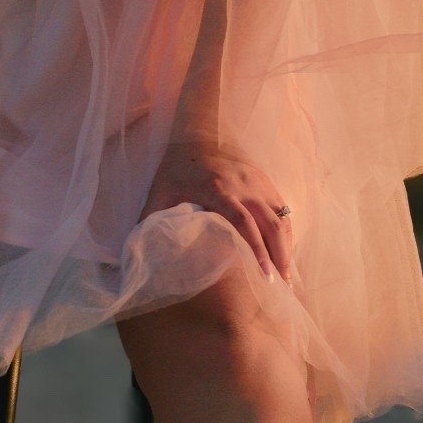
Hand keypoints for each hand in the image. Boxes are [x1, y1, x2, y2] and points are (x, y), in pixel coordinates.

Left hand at [140, 141, 291, 280]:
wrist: (196, 136)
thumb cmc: (175, 169)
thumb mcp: (159, 194)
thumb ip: (149, 221)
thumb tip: (136, 253)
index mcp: (218, 189)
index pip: (243, 222)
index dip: (256, 249)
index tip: (263, 274)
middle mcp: (244, 185)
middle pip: (271, 224)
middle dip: (279, 257)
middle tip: (281, 287)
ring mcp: (258, 182)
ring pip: (282, 219)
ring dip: (286, 248)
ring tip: (287, 277)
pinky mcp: (265, 181)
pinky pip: (283, 210)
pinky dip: (286, 233)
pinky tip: (285, 253)